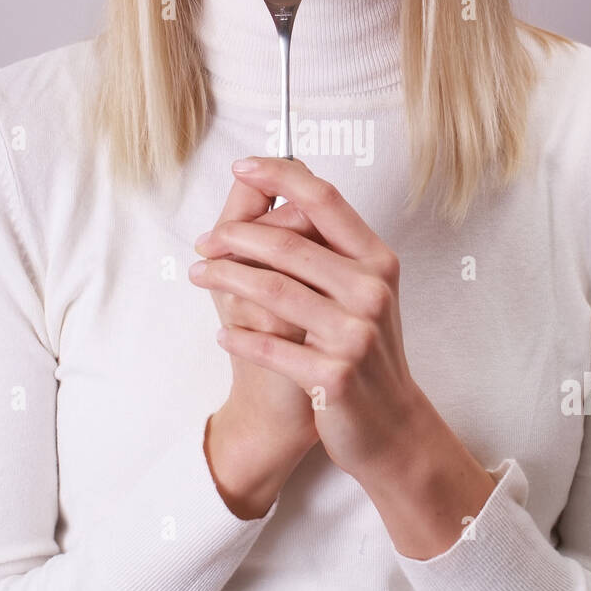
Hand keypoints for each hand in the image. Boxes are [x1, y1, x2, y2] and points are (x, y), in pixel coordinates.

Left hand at [190, 156, 426, 481]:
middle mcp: (371, 291)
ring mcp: (355, 334)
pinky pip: (270, 348)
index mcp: (377, 261)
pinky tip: (222, 332)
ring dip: (225, 279)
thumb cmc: (366, 350)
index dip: (281, 176)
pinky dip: (238, 337)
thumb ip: (330, 248)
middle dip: (234, 237)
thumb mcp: (363, 292)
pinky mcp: (333, 375)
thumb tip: (280, 193)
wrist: (390, 425)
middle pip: (288, 243)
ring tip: (199, 276)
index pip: (325, 200)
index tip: (243, 165)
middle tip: (203, 243)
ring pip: (271, 290)